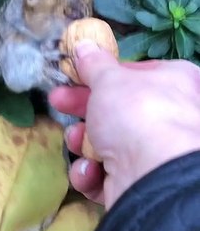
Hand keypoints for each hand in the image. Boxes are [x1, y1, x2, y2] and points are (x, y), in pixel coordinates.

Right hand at [49, 40, 199, 209]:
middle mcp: (169, 117)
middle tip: (57, 101)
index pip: (133, 74)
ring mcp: (154, 154)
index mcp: (173, 82)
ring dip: (83, 143)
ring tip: (75, 141)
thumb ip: (94, 64)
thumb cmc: (136, 112)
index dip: (101, 75)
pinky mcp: (138, 186)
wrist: (153, 173)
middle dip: (81, 108)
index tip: (74, 75)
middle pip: (115, 111)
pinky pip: (106, 177)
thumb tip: (83, 44)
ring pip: (107, 146)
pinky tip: (89, 172)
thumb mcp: (109, 79)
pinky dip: (91, 175)